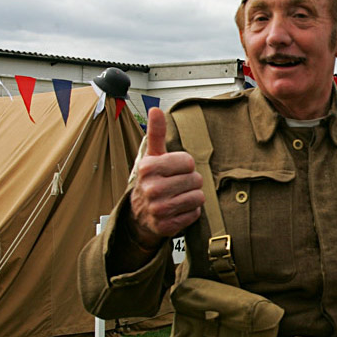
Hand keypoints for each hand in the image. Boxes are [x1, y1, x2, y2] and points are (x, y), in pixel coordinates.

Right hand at [128, 107, 204, 247]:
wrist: (138, 214)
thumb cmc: (150, 180)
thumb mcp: (152, 156)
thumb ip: (156, 133)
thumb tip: (155, 109)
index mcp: (147, 168)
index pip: (187, 161)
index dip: (185, 165)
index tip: (173, 170)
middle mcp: (151, 189)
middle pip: (196, 179)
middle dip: (190, 181)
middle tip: (176, 185)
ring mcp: (158, 209)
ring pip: (198, 197)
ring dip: (192, 197)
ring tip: (177, 197)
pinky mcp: (167, 226)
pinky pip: (196, 214)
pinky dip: (190, 212)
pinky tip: (177, 210)